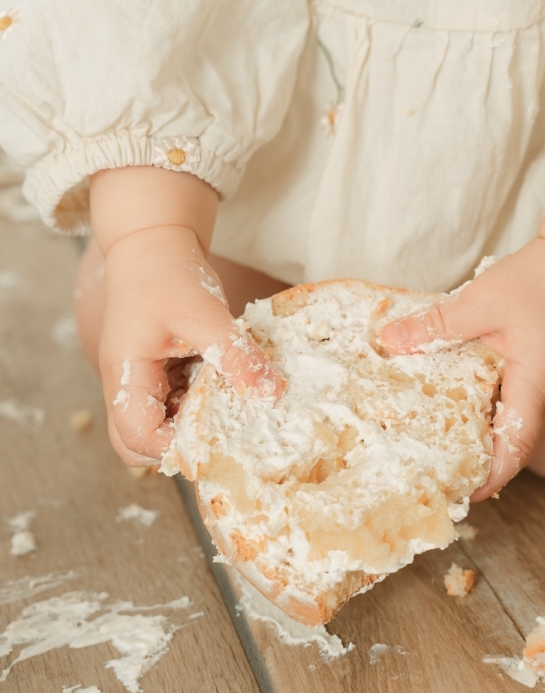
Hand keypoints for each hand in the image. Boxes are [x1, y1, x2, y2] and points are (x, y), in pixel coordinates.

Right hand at [90, 168, 283, 466]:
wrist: (153, 244)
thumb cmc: (166, 274)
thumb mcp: (204, 314)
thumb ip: (235, 355)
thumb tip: (270, 393)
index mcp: (125, 375)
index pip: (137, 438)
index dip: (176, 447)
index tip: (218, 436)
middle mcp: (126, 386)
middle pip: (136, 445)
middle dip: (177, 447)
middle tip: (220, 428)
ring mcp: (140, 383)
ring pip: (157, 429)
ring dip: (191, 425)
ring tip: (226, 402)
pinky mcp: (157, 376)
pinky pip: (173, 407)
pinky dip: (198, 405)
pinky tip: (223, 385)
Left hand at [379, 192, 544, 499]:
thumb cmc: (543, 281)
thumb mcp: (482, 301)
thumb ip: (436, 325)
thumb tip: (390, 340)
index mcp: (535, 389)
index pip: (513, 452)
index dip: (486, 478)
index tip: (454, 492)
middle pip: (510, 451)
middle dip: (474, 467)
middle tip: (430, 473)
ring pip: (511, 432)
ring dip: (479, 443)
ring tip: (434, 449)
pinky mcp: (541, 381)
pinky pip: (513, 411)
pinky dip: (486, 418)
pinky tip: (453, 409)